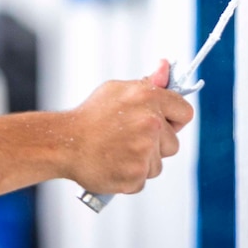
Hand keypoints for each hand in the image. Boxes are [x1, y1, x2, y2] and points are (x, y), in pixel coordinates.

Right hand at [64, 60, 192, 193]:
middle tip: (127, 139)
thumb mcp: (116, 91)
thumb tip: (165, 67)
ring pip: (158, 164)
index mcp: (147, 98)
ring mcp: (144, 151)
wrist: (62, 143)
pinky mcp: (136, 174)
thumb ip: (147, 84)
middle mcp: (150, 123)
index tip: (162, 124)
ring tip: (116, 152)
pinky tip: (112, 164)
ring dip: (141, 162)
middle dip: (156, 145)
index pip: (185, 112)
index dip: (173, 120)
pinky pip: (143, 179)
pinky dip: (128, 176)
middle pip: (174, 143)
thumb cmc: (89, 117)